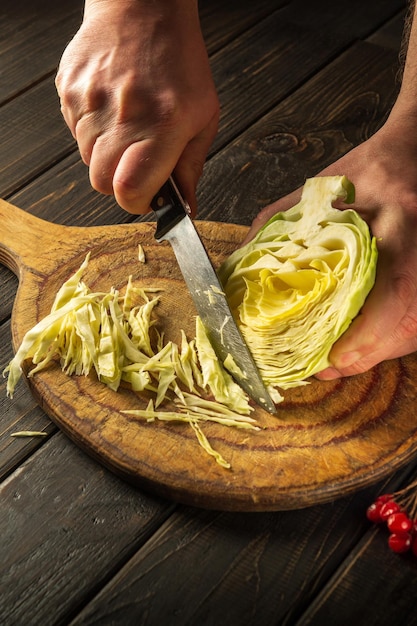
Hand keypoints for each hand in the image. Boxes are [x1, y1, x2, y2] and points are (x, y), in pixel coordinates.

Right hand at [55, 0, 219, 214]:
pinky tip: (112, 109)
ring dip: (107, 155)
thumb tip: (186, 208)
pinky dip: (93, 132)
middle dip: (121, 182)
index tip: (148, 195)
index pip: (129, 190)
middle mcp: (122, 115)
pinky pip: (75, 133)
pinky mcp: (68, 91)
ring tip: (127, 126)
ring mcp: (89, 101)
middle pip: (102, 183)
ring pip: (87, 160)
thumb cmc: (180, 62)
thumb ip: (191, 167)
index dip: (138, 202)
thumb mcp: (203, 116)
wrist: (143, 7)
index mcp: (162, 125)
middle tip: (138, 162)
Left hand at [243, 117, 416, 377]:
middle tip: (326, 367)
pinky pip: (414, 323)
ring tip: (338, 360)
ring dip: (375, 352)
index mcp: (399, 222)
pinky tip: (363, 341)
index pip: (396, 289)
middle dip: (365, 355)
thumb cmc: (364, 172)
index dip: (369, 333)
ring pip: (412, 330)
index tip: (337, 356)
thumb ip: (275, 229)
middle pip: (407, 325)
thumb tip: (239, 273)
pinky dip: (388, 339)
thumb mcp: (314, 192)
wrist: (411, 159)